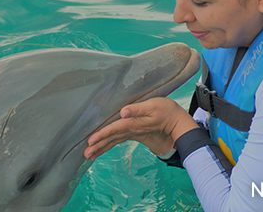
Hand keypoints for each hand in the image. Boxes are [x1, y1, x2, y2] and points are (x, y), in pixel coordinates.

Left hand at [84, 97, 198, 160]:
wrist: (177, 122)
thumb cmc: (166, 111)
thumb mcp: (153, 106)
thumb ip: (137, 109)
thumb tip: (123, 112)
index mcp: (133, 124)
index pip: (114, 129)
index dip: (102, 134)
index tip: (90, 141)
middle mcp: (131, 130)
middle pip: (111, 139)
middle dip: (98, 146)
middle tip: (85, 155)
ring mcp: (133, 133)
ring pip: (114, 141)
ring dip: (101, 148)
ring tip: (89, 155)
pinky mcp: (134, 132)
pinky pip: (118, 140)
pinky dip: (109, 144)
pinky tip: (102, 147)